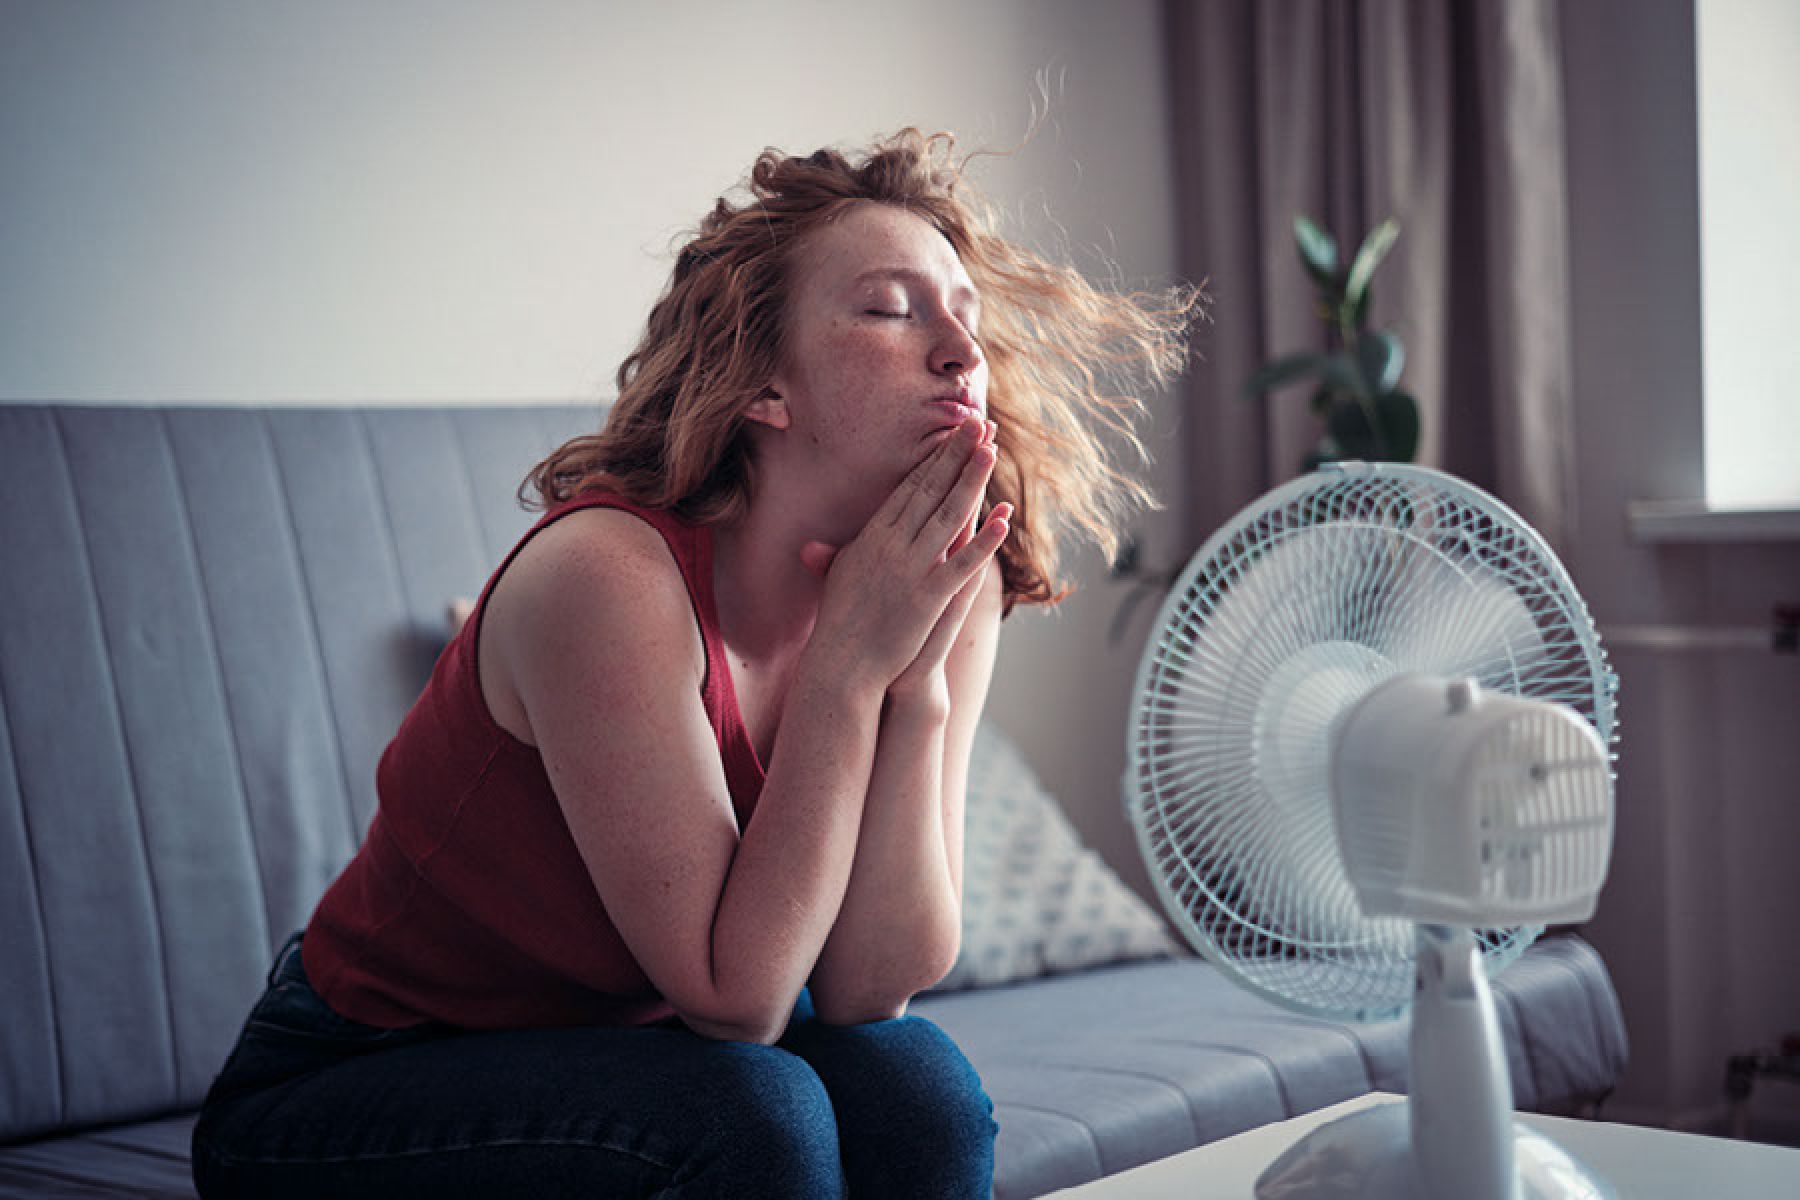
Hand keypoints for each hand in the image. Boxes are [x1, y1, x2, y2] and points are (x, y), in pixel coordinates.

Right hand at [801, 418, 1008, 690]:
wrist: (842, 665)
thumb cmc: (840, 622)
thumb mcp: (838, 577)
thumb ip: (838, 554)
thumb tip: (820, 542)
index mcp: (873, 536)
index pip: (910, 487)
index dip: (936, 458)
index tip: (955, 433)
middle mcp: (892, 545)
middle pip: (931, 490)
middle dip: (957, 454)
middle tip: (980, 422)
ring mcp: (911, 570)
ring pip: (949, 516)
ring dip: (972, 480)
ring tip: (992, 449)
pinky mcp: (929, 597)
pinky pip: (962, 564)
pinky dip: (984, 542)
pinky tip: (1004, 519)